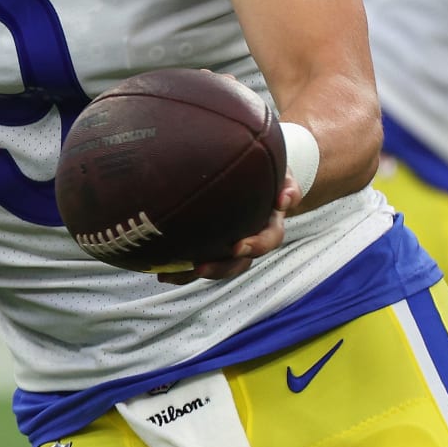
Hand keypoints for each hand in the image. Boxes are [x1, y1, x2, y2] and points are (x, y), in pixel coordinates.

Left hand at [157, 174, 299, 284]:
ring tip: (168, 274)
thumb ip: (288, 185)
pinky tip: (159, 271)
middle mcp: (249, 239)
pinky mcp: (209, 243)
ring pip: (215, 266)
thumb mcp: (283, 175)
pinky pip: (196, 259)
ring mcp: (228, 244)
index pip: (268, 240)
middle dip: (219, 268)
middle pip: (238, 263)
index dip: (255, 246)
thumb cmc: (267, 172)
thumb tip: (285, 199)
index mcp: (268, 225)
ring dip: (193, 273)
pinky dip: (179, 268)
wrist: (252, 173)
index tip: (237, 247)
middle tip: (199, 267)